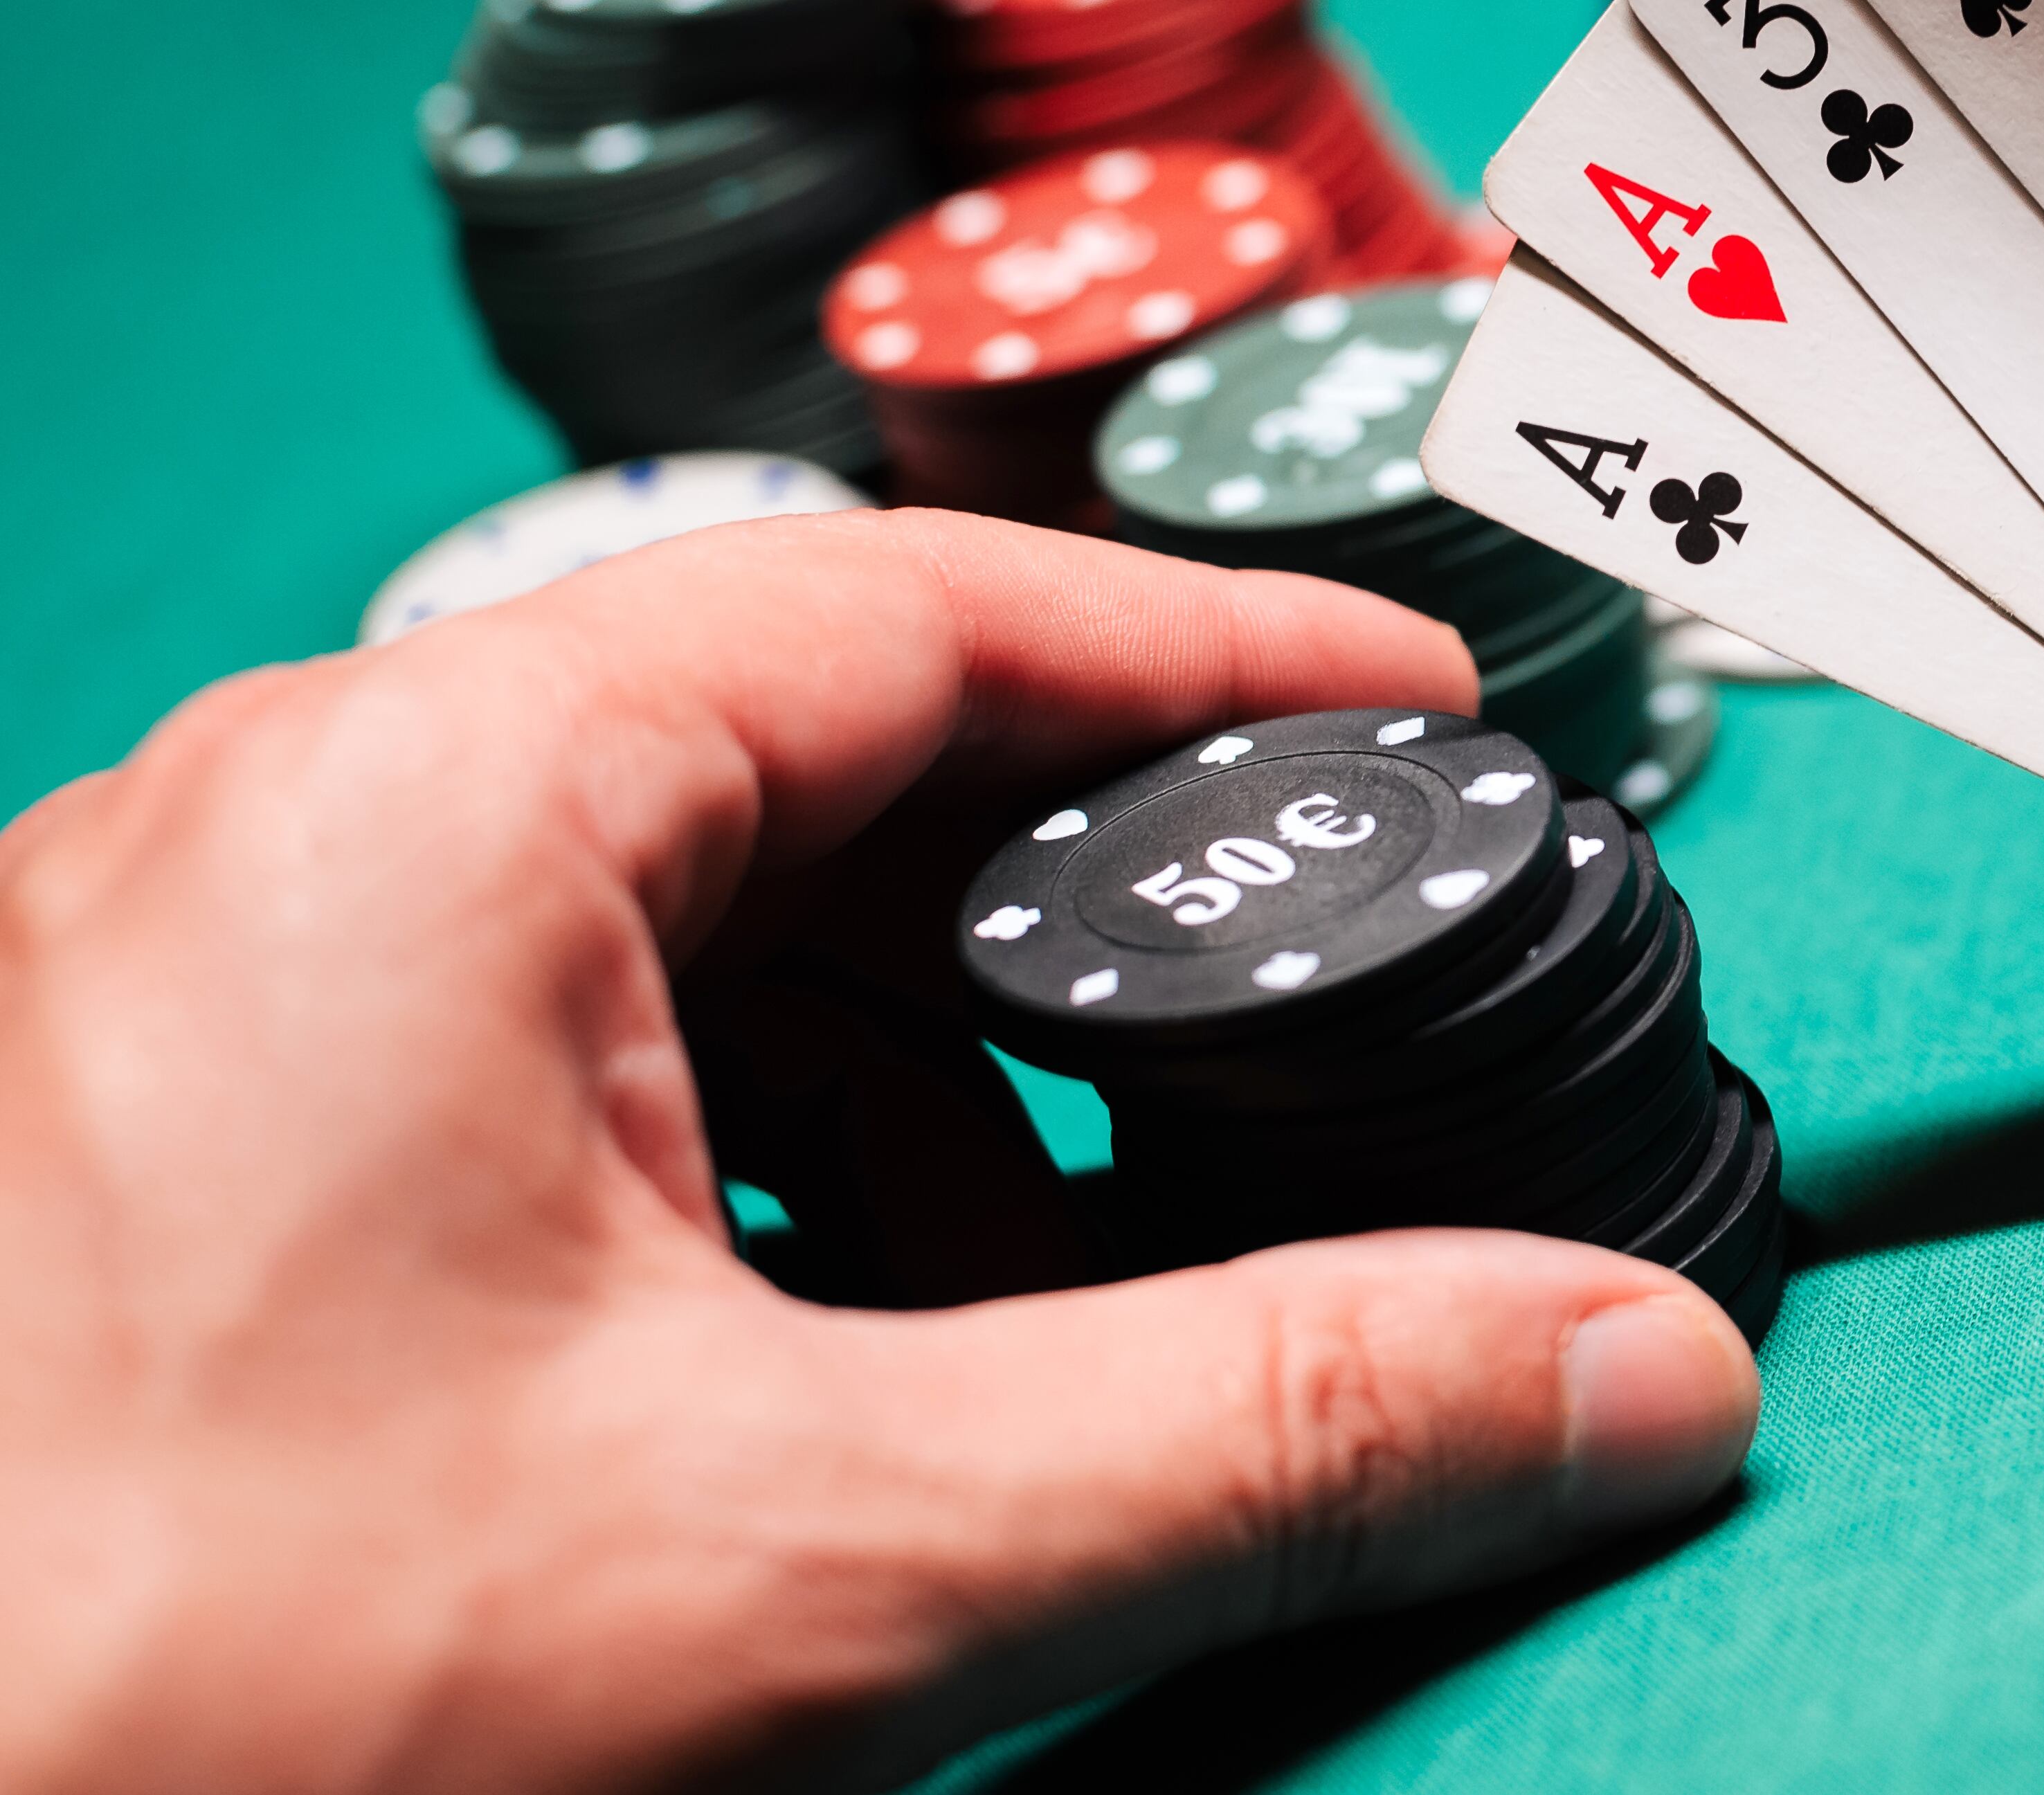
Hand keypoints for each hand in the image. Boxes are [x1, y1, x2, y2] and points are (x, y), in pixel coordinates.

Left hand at [0, 512, 1759, 1791]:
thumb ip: (1269, 1434)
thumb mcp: (818, 1568)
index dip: (1205, 653)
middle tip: (1283, 999)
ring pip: (666, 930)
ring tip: (1060, 1262)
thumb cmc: (166, 1727)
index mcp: (421, 816)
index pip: (913, 613)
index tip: (1406, 713)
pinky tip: (828, 1353)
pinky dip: (742, 1168)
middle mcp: (283, 848)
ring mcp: (204, 1002)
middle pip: (797, 766)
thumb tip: (1624, 1369)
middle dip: (1065, 904)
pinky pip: (536, 1066)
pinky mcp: (173, 1163)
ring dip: (903, 1071)